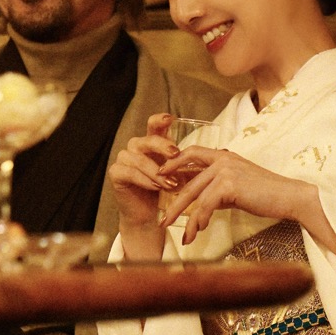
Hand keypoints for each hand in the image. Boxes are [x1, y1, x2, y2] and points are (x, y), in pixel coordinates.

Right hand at [106, 114, 184, 258]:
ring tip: (171, 184)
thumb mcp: (181, 174)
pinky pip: (129, 172)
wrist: (150, 216)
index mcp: (152, 143)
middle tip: (176, 154)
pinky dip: (144, 179)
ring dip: (156, 171)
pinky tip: (155, 187)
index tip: (170, 118)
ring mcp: (124, 159)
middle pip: (147, 140)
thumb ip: (191, 162)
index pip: (153, 125)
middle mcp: (137, 147)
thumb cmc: (166, 192)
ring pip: (139, 159)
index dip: (160, 120)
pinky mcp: (116, 173)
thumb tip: (219, 152)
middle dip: (162, 146)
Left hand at [160, 146, 335, 256]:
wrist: (289, 197)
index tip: (161, 175)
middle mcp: (222, 159)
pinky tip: (199, 231)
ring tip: (181, 234)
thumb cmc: (267, 195)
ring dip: (184, 217)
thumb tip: (203, 205)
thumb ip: (220, 190)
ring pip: (195, 195)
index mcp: (224, 156)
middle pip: (189, 180)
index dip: (174, 162)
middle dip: (174, 203)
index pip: (192, 152)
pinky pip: (206, 205)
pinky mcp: (229, 184)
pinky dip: (200, 220)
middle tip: (163, 219)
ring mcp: (225, 170)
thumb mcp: (239, 187)